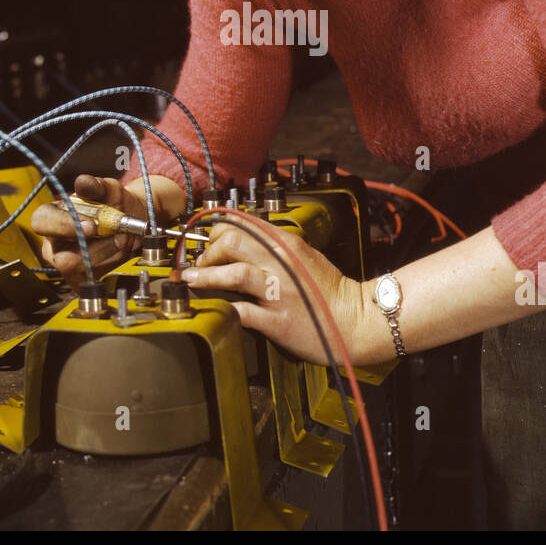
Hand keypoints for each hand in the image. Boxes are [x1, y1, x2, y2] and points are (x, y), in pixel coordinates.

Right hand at [30, 173, 188, 283]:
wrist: (131, 220)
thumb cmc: (113, 203)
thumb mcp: (108, 189)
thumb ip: (96, 186)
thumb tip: (83, 183)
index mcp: (51, 216)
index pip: (42, 222)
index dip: (65, 225)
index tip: (92, 225)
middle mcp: (53, 243)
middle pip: (61, 258)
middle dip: (95, 249)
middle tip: (119, 235)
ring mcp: (65, 263)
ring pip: (80, 270)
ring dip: (109, 254)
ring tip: (125, 237)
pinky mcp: (79, 278)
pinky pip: (92, 278)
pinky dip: (112, 263)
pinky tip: (121, 249)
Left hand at [181, 219, 367, 365]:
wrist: (356, 320)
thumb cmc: (330, 291)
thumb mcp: (304, 256)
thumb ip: (276, 247)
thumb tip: (246, 242)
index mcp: (286, 244)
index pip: (242, 224)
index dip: (218, 231)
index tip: (208, 242)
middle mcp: (281, 263)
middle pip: (232, 242)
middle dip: (207, 252)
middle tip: (199, 264)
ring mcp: (278, 291)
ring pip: (233, 273)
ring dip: (205, 276)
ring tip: (189, 280)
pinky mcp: (277, 320)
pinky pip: (243, 311)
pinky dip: (223, 309)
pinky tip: (211, 309)